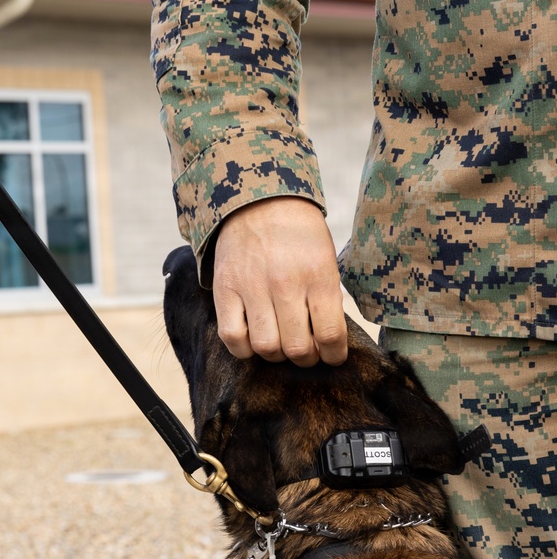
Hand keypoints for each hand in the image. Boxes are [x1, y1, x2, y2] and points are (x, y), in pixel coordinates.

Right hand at [212, 196, 346, 365]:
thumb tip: (328, 341)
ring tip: (279, 343)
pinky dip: (244, 349)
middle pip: (298, 348)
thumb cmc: (298, 234)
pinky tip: (252, 340)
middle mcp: (285, 283)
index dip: (334, 355)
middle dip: (306, 358)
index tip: (332, 355)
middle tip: (305, 349)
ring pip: (266, 347)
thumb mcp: (325, 260)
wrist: (259, 200)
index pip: (330, 336)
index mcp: (318, 275)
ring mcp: (252, 287)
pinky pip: (232, 336)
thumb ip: (326, 299)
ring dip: (276, 355)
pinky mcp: (225, 288)